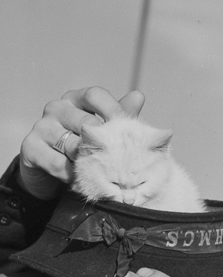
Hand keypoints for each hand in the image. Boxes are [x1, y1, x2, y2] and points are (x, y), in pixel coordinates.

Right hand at [18, 87, 144, 199]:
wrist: (51, 176)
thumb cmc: (83, 148)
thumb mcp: (102, 132)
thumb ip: (118, 116)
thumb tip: (139, 96)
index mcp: (75, 99)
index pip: (94, 95)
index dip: (113, 108)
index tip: (129, 127)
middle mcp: (56, 108)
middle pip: (86, 121)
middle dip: (104, 142)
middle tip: (121, 160)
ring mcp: (41, 126)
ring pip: (73, 145)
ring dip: (89, 162)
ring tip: (103, 173)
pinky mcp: (30, 147)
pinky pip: (58, 163)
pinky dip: (73, 174)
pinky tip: (81, 181)